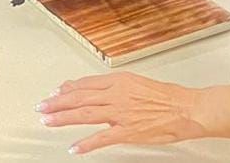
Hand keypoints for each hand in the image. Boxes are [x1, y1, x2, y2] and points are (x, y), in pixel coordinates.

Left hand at [36, 73, 205, 154]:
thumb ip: (114, 86)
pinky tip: (74, 148)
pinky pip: (102, 138)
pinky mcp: (128, 131)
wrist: (187, 108)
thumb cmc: (166, 96)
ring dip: (63, 117)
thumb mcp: (136, 82)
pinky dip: (86, 143)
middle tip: (42, 106)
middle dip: (57, 102)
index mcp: (118, 81)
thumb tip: (94, 88)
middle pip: (79, 97)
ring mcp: (121, 113)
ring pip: (85, 113)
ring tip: (47, 120)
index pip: (85, 83)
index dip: (68, 88)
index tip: (55, 92)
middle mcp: (116, 94)